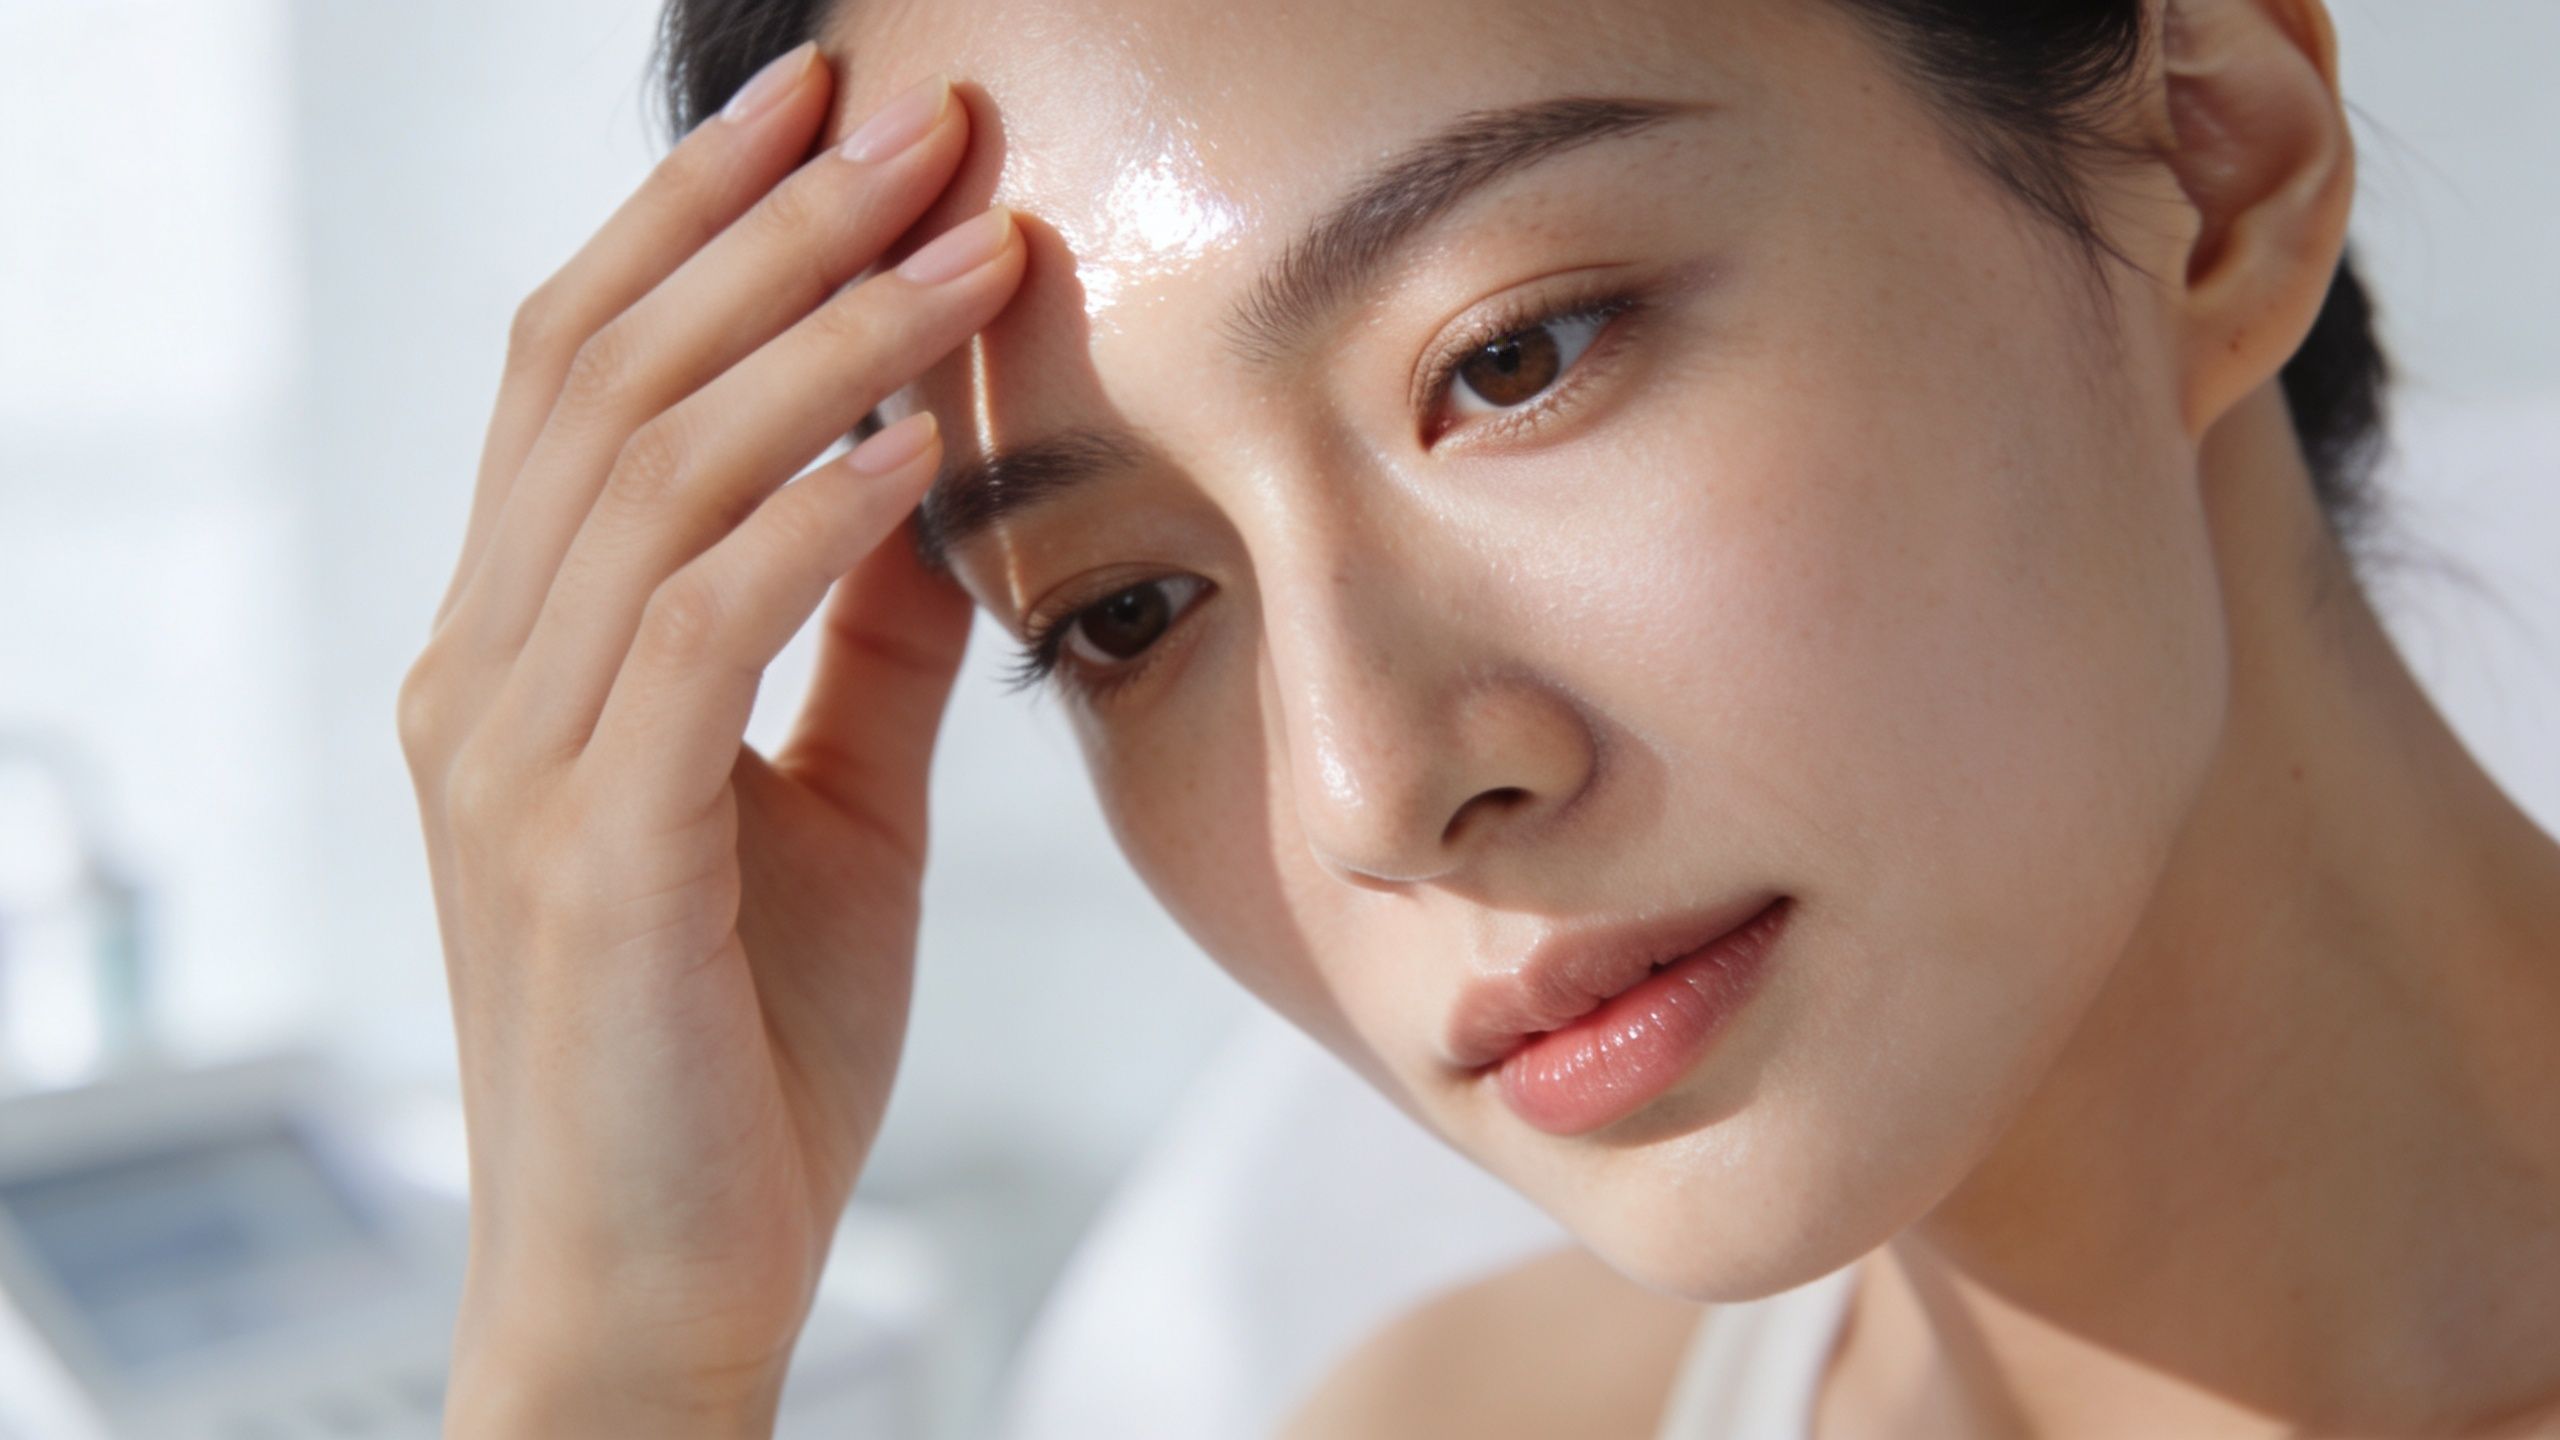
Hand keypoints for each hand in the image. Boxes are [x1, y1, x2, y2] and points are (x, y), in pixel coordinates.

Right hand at [392, 46, 1020, 1433]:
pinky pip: (696, 632)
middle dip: (769, 227)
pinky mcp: (586, 856)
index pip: (586, 375)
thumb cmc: (742, 1049)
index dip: (698, 221)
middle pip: (607, 379)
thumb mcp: (827, 808)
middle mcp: (481, 678)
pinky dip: (807, 519)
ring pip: (652, 475)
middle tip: (917, 118)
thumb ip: (857, 642)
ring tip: (967, 237)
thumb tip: (934, 476)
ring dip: (823, 340)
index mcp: (520, 655)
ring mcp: (515, 763)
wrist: (666, 1282)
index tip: (829, 111)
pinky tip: (916, 442)